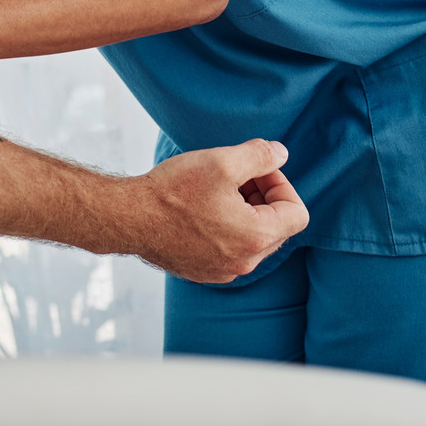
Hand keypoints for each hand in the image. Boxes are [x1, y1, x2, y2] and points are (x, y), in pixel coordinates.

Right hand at [114, 139, 309, 282]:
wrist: (128, 217)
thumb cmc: (173, 191)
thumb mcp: (221, 161)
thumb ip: (259, 156)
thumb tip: (281, 153)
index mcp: (257, 237)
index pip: (297, 213)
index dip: (281, 185)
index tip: (256, 170)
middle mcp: (245, 262)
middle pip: (276, 227)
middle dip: (263, 197)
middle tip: (236, 175)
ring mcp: (223, 271)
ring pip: (252, 239)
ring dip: (244, 212)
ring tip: (216, 190)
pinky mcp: (203, 271)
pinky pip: (229, 250)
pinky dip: (225, 228)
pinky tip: (200, 209)